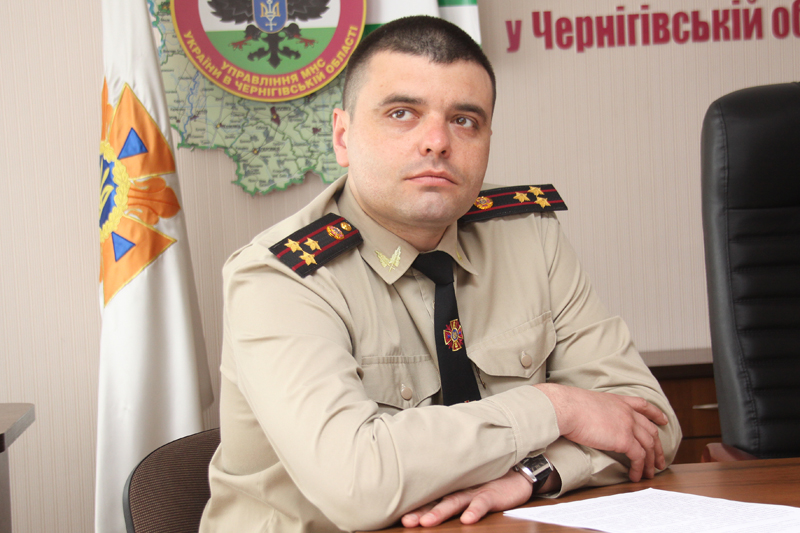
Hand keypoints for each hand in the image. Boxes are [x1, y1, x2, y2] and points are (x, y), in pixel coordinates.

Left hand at [400, 469, 531, 527]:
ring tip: (428, 521)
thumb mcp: (466, 490)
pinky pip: (481, 503)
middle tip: (407, 521)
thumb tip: (426, 507)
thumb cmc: (489, 483)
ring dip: (440, 512)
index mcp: (451, 489)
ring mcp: (474, 491)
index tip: (400, 517)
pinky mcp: (490, 494)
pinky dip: (474, 510)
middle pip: (436, 502)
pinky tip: (467, 519)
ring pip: (454, 502)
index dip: (414, 508)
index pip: (429, 499)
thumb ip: (449, 496)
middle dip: (421, 512)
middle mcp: (459, 490)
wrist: (517, 474)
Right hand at [535, 383, 667, 481]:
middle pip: (651, 430)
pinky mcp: (624, 440)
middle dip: (658, 447)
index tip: (663, 420)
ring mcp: (628, 425)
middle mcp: (627, 412)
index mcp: (618, 401)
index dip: (656, 414)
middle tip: (660, 460)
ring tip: (650, 474)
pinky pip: (639, 457)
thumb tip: (588, 420)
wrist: (566, 408)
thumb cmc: (568, 405)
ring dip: (651, 462)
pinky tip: (636, 476)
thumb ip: (596, 411)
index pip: (644, 405)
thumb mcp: (587, 402)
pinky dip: (639, 468)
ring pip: (648, 446)